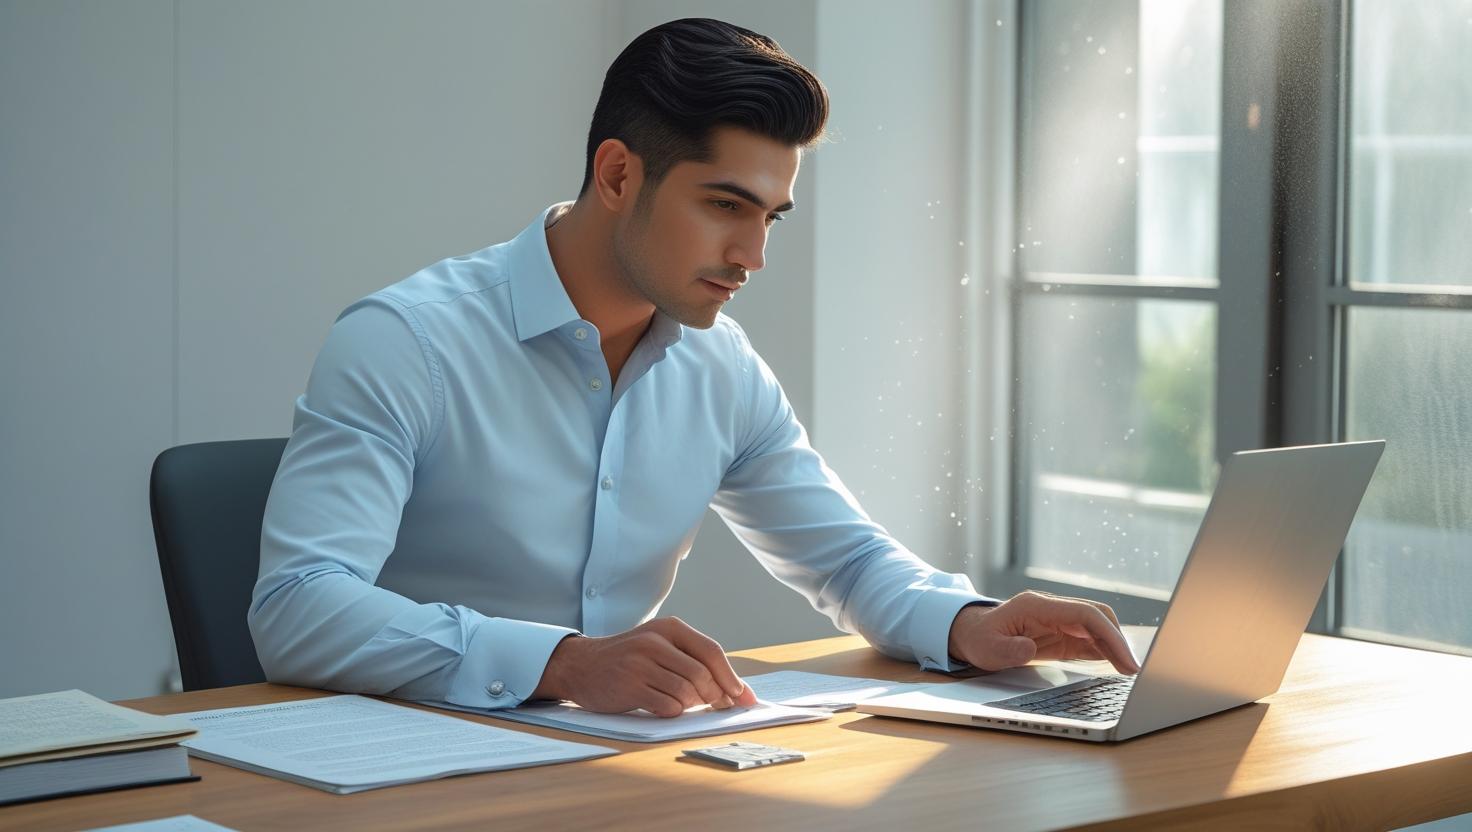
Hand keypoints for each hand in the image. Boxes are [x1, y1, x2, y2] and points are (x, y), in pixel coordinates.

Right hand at [531, 617, 758, 717]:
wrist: (581, 665)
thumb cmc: (629, 658)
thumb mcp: (660, 647)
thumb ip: (695, 662)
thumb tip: (739, 692)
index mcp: (669, 628)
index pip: (712, 651)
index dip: (730, 677)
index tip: (741, 696)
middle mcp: (655, 641)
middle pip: (703, 675)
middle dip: (713, 696)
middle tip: (712, 705)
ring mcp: (641, 663)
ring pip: (687, 693)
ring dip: (690, 705)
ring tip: (679, 701)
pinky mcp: (630, 686)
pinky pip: (667, 706)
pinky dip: (671, 711)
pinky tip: (661, 705)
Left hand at [947, 591, 1140, 673]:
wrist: (971, 633)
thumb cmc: (979, 639)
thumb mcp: (987, 648)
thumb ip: (1008, 650)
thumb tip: (1028, 649)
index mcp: (1038, 606)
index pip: (1084, 614)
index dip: (1109, 635)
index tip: (1124, 659)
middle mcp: (1053, 608)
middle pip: (1097, 617)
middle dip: (1118, 641)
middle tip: (1132, 670)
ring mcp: (1058, 620)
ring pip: (1097, 627)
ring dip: (1114, 646)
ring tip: (1128, 672)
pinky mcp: (1060, 633)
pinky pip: (1089, 638)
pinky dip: (1105, 650)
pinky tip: (1115, 665)